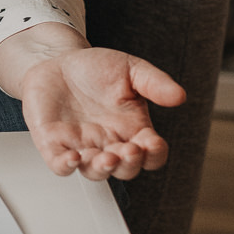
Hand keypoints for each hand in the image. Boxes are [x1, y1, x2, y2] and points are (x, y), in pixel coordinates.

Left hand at [18, 46, 184, 180]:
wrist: (58, 61)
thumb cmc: (96, 69)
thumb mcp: (130, 69)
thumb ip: (154, 83)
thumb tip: (179, 96)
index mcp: (132, 130)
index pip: (151, 154)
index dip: (154, 154)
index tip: (153, 143)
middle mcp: (109, 144)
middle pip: (125, 169)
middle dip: (129, 164)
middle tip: (129, 151)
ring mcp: (82, 146)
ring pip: (95, 171)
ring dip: (102, 169)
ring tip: (106, 158)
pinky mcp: (54, 144)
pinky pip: (60, 164)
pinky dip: (65, 165)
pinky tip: (71, 157)